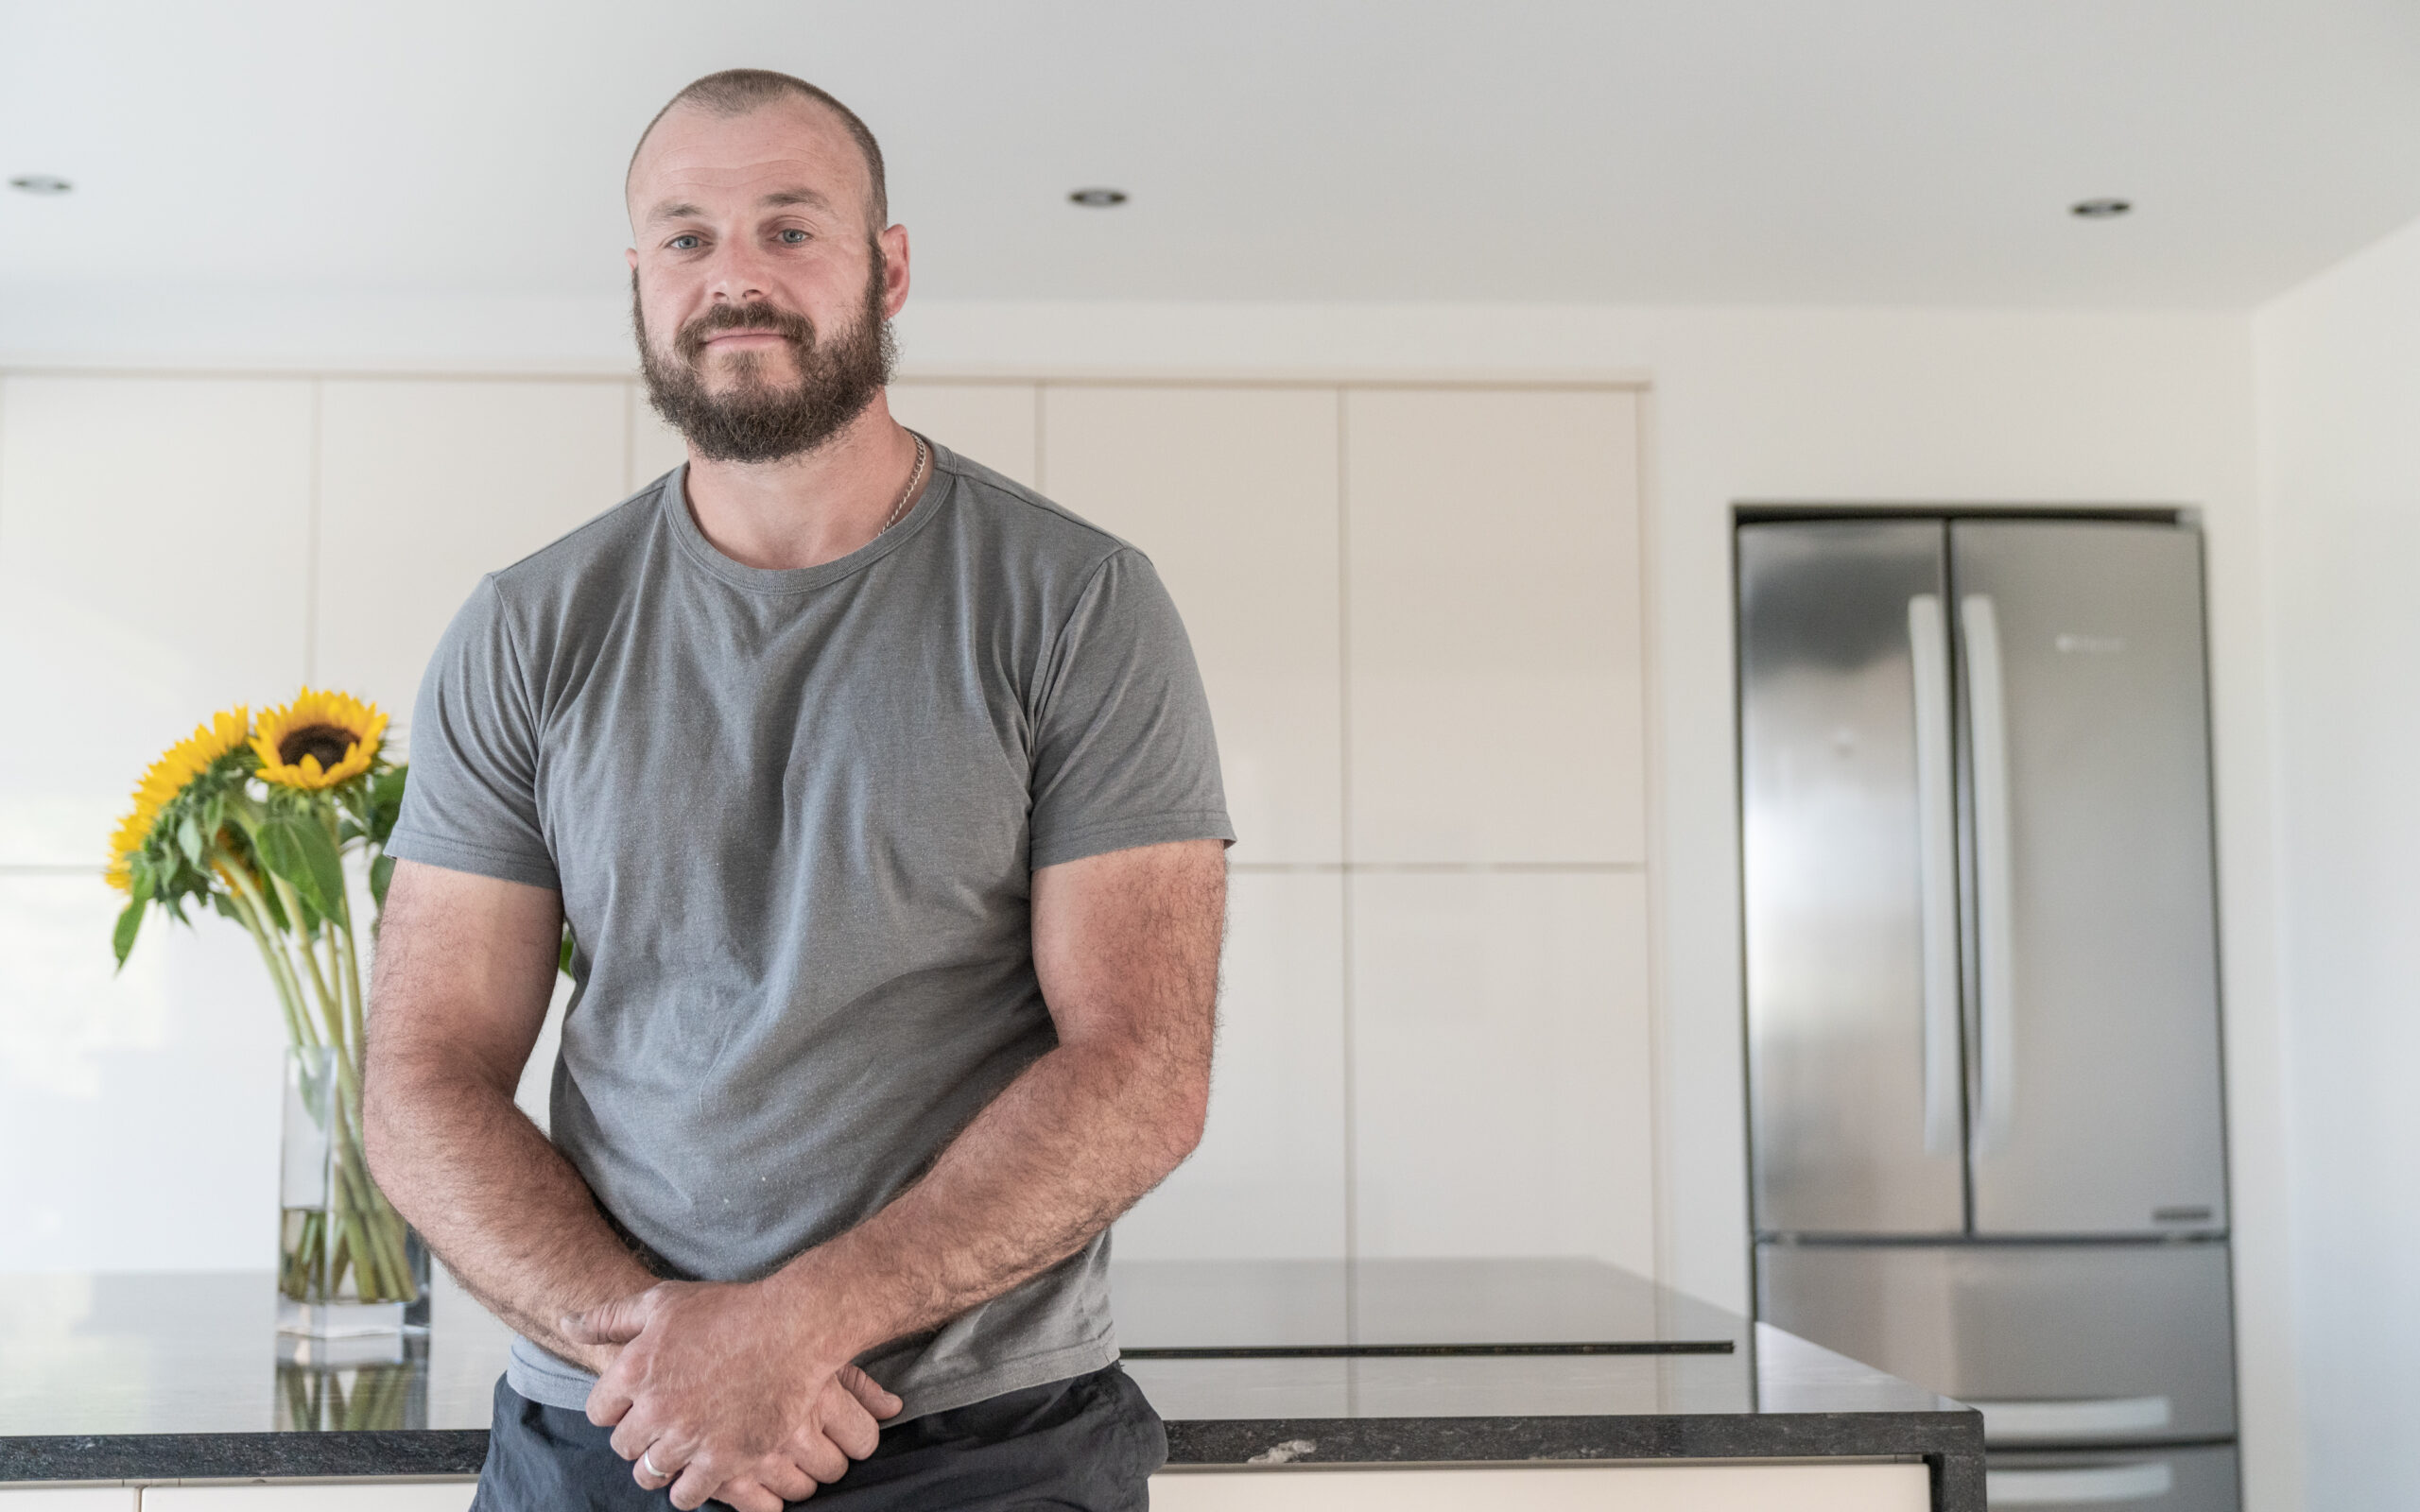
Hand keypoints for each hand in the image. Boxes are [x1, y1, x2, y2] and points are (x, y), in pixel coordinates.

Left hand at [563, 1280, 902, 1510]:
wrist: (794, 1328)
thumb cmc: (729, 1309)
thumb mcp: (663, 1302)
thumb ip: (609, 1318)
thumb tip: (565, 1323)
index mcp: (634, 1369)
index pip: (598, 1412)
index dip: (619, 1408)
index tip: (641, 1402)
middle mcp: (655, 1408)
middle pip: (624, 1446)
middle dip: (641, 1437)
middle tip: (666, 1424)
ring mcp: (689, 1437)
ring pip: (650, 1475)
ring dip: (662, 1464)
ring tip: (683, 1448)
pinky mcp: (724, 1459)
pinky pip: (686, 1496)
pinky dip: (688, 1489)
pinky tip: (701, 1471)